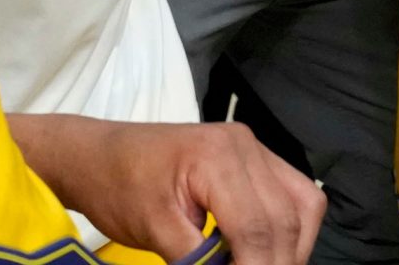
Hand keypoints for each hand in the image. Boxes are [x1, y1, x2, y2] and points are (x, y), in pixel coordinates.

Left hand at [44, 119, 322, 264]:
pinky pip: (292, 197)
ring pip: (301, 208)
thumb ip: (198, 262)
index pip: (256, 229)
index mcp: (216, 156)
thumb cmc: (117, 186)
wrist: (97, 156)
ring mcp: (252, 149)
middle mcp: (244, 145)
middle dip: (276, 263)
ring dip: (289, 249)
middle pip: (285, 221)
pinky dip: (287, 231)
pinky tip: (264, 253)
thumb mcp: (155, 230)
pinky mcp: (253, 160)